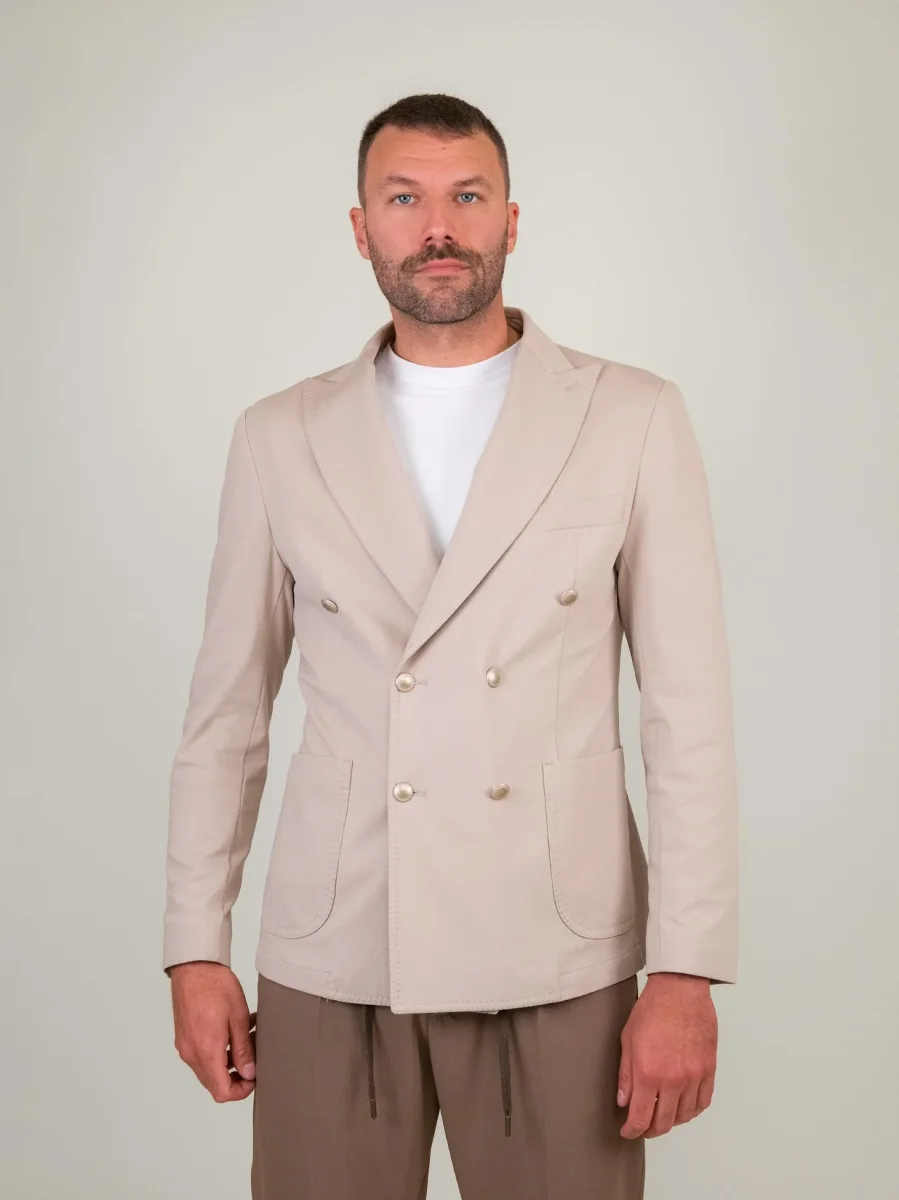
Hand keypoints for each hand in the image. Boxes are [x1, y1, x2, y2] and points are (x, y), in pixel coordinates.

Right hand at [169, 961, 256, 1102]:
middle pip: (214, 1083)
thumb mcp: (238, 1017)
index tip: (254, 1077)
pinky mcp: (184, 1036)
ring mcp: (185, 1046)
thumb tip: (249, 1072)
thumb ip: (243, 1050)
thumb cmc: (215, 986)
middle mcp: (191, 1053)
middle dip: (236, 1075)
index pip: (221, 1091)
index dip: (241, 1091)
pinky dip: (218, 1049)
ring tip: (247, 1036)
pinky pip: (202, 1054)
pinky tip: (233, 1029)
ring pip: (209, 1068)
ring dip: (228, 1060)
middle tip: (253, 1056)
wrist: (193, 966)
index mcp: (206, 1051)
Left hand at [617, 972, 716, 1138]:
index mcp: (649, 1072)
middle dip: (651, 1130)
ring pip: (685, 1115)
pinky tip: (684, 1107)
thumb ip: (626, 1075)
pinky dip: (693, 1110)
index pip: (641, 1117)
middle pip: (664, 1122)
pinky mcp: (709, 1069)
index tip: (628, 1132)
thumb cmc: (652, 1008)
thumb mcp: (628, 1040)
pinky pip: (703, 1101)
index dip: (633, 1131)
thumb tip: (624, 1101)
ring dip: (672, 1121)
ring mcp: (694, 1075)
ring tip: (662, 1115)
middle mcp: (673, 1079)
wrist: (680, 989)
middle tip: (643, 1127)